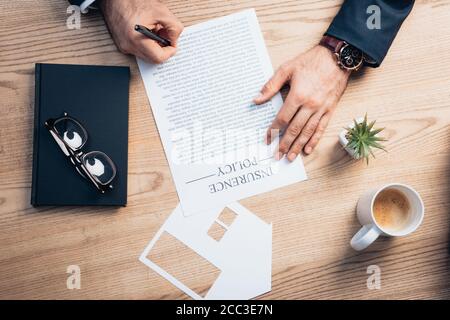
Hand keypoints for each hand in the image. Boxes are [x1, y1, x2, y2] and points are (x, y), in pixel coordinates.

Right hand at [100, 0, 183, 62]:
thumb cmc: (134, 2)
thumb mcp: (161, 12)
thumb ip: (174, 28)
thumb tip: (175, 40)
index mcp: (137, 39)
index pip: (158, 58)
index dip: (169, 52)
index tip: (173, 44)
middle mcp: (129, 46)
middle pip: (153, 59)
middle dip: (162, 49)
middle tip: (165, 35)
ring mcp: (124, 46)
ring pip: (146, 55)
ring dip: (154, 46)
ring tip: (155, 31)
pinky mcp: (122, 45)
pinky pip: (139, 50)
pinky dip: (147, 44)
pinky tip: (147, 31)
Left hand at [254, 45, 349, 160]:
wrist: (337, 57)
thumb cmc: (311, 61)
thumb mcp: (287, 69)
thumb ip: (270, 86)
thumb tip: (256, 99)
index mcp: (297, 96)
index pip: (282, 119)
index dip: (273, 131)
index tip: (267, 139)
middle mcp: (310, 105)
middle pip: (294, 129)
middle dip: (284, 144)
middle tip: (277, 155)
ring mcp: (321, 109)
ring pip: (307, 132)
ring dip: (298, 146)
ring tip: (290, 157)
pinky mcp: (330, 109)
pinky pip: (321, 128)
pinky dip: (314, 140)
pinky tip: (308, 149)